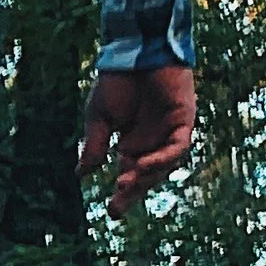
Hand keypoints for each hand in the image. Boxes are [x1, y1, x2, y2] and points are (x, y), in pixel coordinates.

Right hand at [78, 64, 194, 214]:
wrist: (135, 52)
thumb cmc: (116, 81)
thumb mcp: (98, 118)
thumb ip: (93, 146)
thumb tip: (81, 175)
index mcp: (132, 143)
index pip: (129, 175)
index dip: (123, 195)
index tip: (111, 213)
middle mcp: (153, 142)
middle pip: (148, 176)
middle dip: (133, 192)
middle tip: (116, 206)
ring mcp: (170, 132)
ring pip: (165, 165)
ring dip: (146, 176)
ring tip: (124, 183)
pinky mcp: (184, 120)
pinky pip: (178, 147)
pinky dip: (163, 158)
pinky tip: (143, 164)